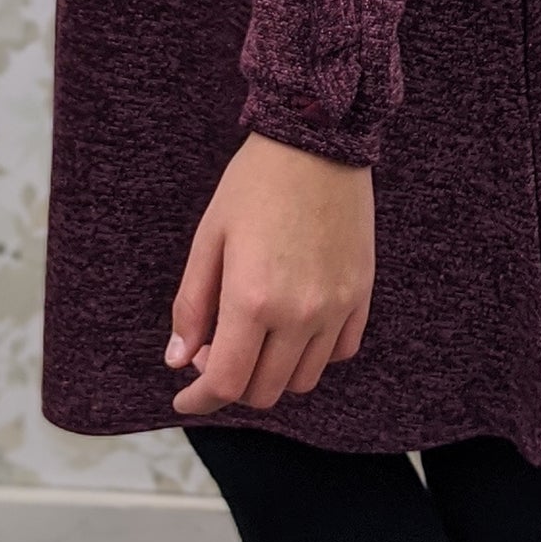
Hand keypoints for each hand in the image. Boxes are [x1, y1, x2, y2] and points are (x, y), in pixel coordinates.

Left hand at [165, 130, 374, 414]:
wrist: (318, 140)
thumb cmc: (255, 183)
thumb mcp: (209, 238)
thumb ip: (192, 305)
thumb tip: (178, 360)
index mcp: (252, 299)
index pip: (225, 382)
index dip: (199, 401)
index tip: (185, 398)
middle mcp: (299, 312)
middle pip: (264, 391)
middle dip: (232, 385)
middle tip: (213, 353)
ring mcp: (337, 306)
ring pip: (302, 379)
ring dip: (272, 373)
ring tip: (254, 338)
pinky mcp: (361, 294)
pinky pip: (338, 352)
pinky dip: (312, 354)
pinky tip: (293, 327)